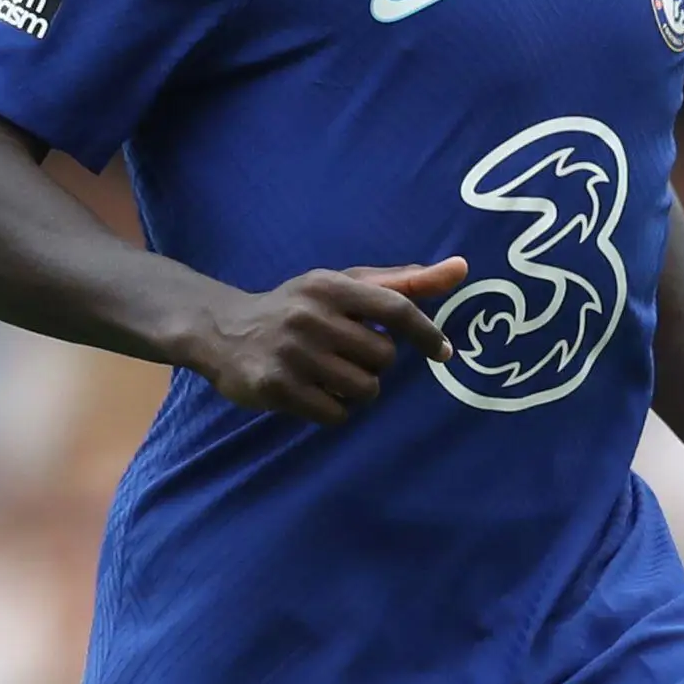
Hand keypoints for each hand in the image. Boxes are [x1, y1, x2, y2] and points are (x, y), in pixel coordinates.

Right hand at [191, 258, 467, 426]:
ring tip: (332, 376)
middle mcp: (311, 316)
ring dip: (357, 391)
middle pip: (383, 358)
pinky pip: (335, 414)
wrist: (221, 330)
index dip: (426, 333)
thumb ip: (402, 282)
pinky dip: (334, 410)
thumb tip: (461, 269)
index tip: (443, 352)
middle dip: (376, 365)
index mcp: (331, 286)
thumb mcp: (343, 286)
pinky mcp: (276, 388)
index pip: (396, 308)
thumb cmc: (297, 308)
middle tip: (350, 358)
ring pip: (363, 390)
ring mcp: (292, 354)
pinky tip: (314, 393)